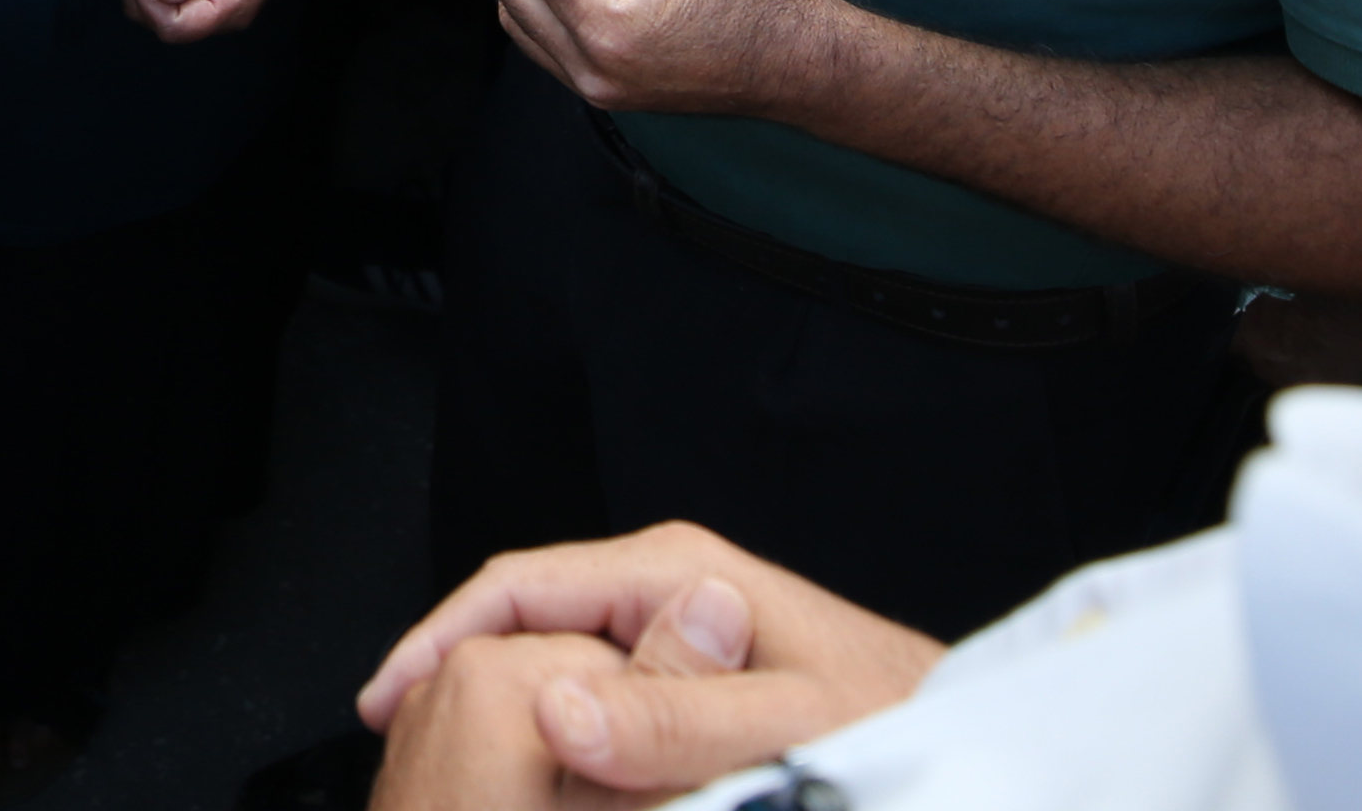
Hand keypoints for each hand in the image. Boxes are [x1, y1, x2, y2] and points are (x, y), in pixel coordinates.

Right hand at [358, 525, 945, 801]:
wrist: (973, 742)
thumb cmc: (903, 723)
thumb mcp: (788, 729)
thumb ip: (677, 720)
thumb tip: (555, 706)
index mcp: (677, 574)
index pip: (520, 584)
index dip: (440, 641)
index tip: (389, 702)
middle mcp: (674, 592)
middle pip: (531, 627)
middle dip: (466, 684)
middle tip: (418, 754)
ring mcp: (685, 637)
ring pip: (567, 672)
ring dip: (516, 723)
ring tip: (474, 774)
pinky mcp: (701, 684)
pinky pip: (610, 706)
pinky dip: (569, 744)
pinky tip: (555, 786)